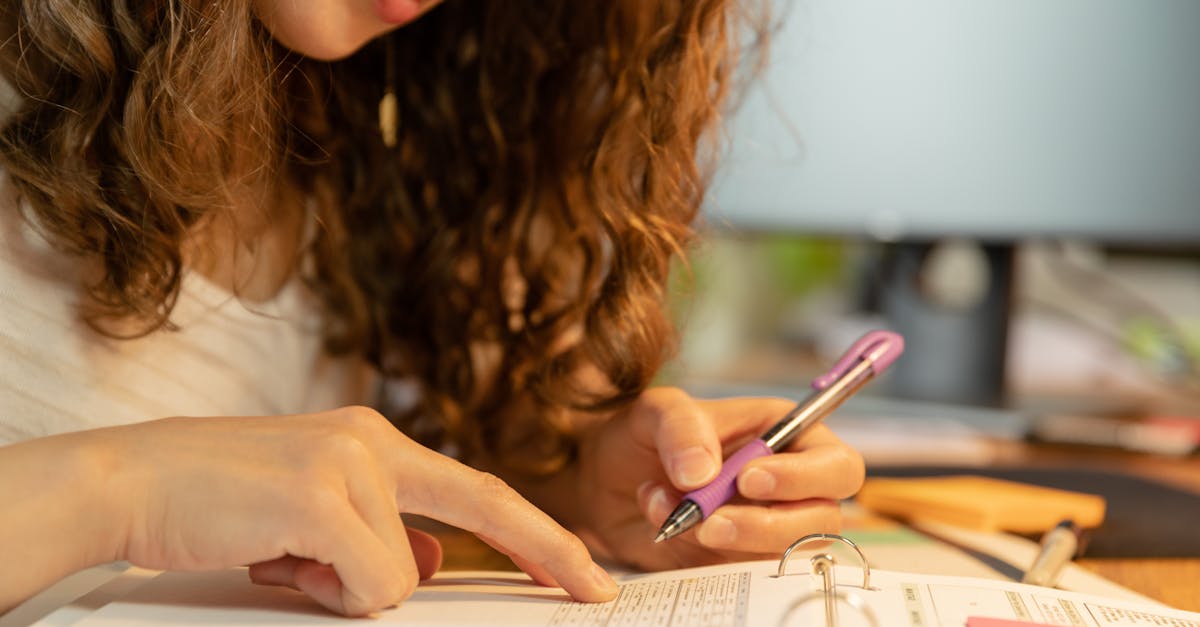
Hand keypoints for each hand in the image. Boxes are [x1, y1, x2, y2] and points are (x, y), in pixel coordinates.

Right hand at [87, 407, 616, 614]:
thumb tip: (427, 562)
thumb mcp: (309, 517)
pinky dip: (328, 594)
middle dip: (547, 550)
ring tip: (282, 561)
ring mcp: (349, 464)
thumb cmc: (215, 505)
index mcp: (372, 441)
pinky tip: (276, 563)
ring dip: (347, 591)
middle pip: (485, 502)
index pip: (475, 489)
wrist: (128, 482)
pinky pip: (369, 582)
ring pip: (401, 574)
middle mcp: (371, 441)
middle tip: (594, 588)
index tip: (581, 566)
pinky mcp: (320, 496)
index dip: (534, 531)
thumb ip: (374, 534)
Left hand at [575, 387, 863, 570]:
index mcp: (787, 436)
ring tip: (674, 514)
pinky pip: (741, 575)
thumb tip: (703, 474)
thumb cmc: (643, 434)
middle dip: (769, 525)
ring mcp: (766, 529)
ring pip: (784, 555)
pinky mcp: (737, 561)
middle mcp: (789, 487)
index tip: (749, 479)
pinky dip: (701, 558)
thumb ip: (681, 427)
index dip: (805, 478)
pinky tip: (665, 528)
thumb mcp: (655, 411)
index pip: (837, 465)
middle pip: (824, 521)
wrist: (602, 480)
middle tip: (712, 520)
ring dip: (729, 542)